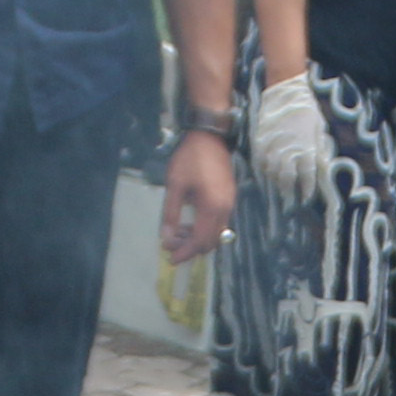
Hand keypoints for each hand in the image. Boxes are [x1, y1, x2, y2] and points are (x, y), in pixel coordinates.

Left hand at [162, 127, 239, 255]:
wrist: (210, 137)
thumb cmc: (190, 159)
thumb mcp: (175, 185)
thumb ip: (170, 213)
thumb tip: (166, 237)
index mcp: (212, 208)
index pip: (200, 241)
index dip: (185, 252)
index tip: (171, 258)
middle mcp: (225, 209)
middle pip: (211, 241)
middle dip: (191, 248)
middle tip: (171, 245)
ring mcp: (230, 203)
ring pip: (217, 233)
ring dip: (198, 238)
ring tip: (178, 233)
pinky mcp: (229, 197)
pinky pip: (219, 222)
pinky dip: (205, 228)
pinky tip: (190, 221)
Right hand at [249, 69, 333, 202]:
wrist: (285, 92)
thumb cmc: (307, 110)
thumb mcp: (319, 131)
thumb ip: (319, 152)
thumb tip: (323, 171)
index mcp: (307, 148)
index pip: (307, 177)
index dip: (306, 191)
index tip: (306, 199)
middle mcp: (289, 150)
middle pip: (287, 179)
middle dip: (288, 193)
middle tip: (289, 202)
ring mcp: (272, 146)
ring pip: (271, 173)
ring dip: (275, 184)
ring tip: (278, 191)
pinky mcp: (259, 141)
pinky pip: (260, 163)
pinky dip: (263, 172)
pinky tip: (267, 176)